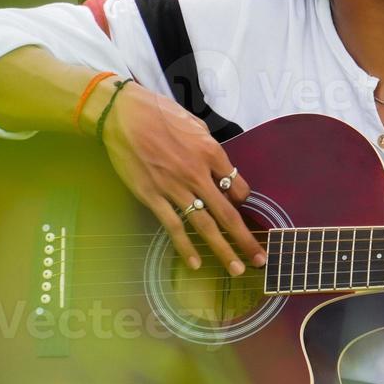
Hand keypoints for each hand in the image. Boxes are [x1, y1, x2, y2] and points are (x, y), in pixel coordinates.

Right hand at [97, 83, 264, 274]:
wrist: (123, 114)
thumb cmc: (159, 114)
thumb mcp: (195, 125)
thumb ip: (209, 148)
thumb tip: (219, 166)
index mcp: (211, 153)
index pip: (238, 186)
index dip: (243, 200)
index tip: (241, 206)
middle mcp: (197, 174)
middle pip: (228, 214)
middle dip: (245, 240)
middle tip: (260, 260)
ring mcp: (174, 188)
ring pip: (205, 225)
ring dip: (222, 250)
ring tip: (236, 269)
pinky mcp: (152, 196)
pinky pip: (173, 226)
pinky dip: (185, 247)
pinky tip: (195, 263)